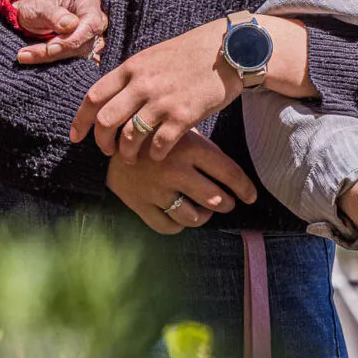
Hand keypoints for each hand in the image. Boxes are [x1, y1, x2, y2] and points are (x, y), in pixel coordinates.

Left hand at [12, 0, 109, 64]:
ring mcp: (91, 37)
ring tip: (26, 55)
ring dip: (53, 58)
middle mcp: (93, 19)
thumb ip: (54, 14)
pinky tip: (32, 59)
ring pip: (80, 55)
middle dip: (59, 51)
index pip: (92, 23)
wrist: (26, 19)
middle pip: (87, 42)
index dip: (75, 38)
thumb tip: (72, 24)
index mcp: (86, 1)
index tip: (51, 47)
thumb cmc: (34, 8)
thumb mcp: (37, 7)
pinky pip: (74, 63)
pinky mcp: (83, 52)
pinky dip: (53, 63)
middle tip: (29, 52)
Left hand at [69, 20, 238, 161]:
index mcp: (132, 67)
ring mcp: (163, 100)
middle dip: (102, 142)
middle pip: (106, 120)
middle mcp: (142, 84)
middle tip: (108, 151)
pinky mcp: (184, 115)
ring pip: (131, 137)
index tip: (76, 137)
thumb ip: (133, 76)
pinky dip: (155, 155)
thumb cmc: (191, 54)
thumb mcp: (154, 56)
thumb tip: (112, 97)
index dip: (80, 120)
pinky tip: (158, 156)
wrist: (230, 50)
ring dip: (127, 153)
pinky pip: (160, 145)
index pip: (94, 96)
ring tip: (131, 159)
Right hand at [106, 131, 257, 234]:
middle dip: (226, 204)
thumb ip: (203, 149)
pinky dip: (179, 225)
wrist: (107, 140)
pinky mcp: (140, 204)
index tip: (251, 196)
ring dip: (203, 217)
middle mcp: (175, 170)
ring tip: (204, 210)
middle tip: (227, 202)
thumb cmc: (151, 134)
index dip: (244, 188)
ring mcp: (157, 190)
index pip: (228, 173)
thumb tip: (233, 174)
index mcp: (189, 148)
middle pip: (214, 199)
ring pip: (193, 217)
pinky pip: (168, 226)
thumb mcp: (178, 130)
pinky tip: (181, 216)